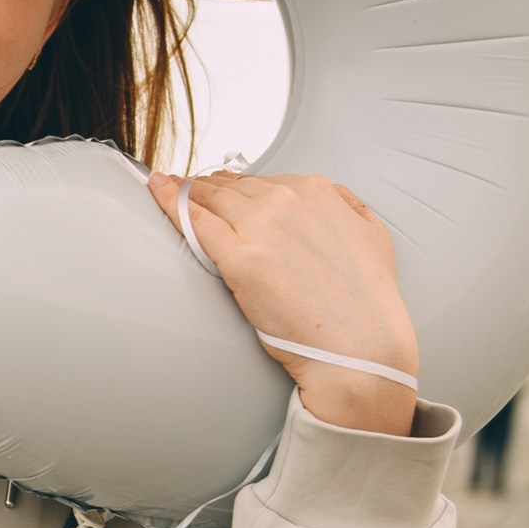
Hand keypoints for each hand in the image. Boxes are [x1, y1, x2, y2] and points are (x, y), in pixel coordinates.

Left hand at [148, 169, 418, 435]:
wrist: (359, 347)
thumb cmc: (364, 302)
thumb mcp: (372, 235)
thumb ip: (350, 207)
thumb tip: (332, 196)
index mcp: (317, 192)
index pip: (264, 180)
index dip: (239, 186)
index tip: (222, 189)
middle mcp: (287, 201)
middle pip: (233, 186)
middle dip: (209, 187)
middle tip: (186, 188)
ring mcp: (260, 227)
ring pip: (210, 197)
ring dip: (186, 191)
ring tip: (167, 187)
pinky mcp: (238, 258)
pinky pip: (195, 220)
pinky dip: (170, 202)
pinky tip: (156, 190)